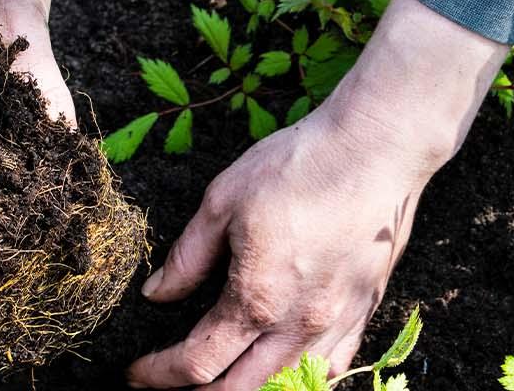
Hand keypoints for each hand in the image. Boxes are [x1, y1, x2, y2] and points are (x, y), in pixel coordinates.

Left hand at [126, 0, 508, 389]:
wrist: (377, 148)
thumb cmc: (300, 166)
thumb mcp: (223, 202)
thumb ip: (188, 257)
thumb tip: (158, 293)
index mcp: (256, 300)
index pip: (197, 364)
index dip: (159, 375)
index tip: (136, 373)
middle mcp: (298, 324)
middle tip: (170, 386)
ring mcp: (337, 322)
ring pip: (290, 384)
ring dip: (250, 389)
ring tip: (223, 380)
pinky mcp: (364, 309)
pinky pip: (333, 365)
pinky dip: (302, 377)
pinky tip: (283, 364)